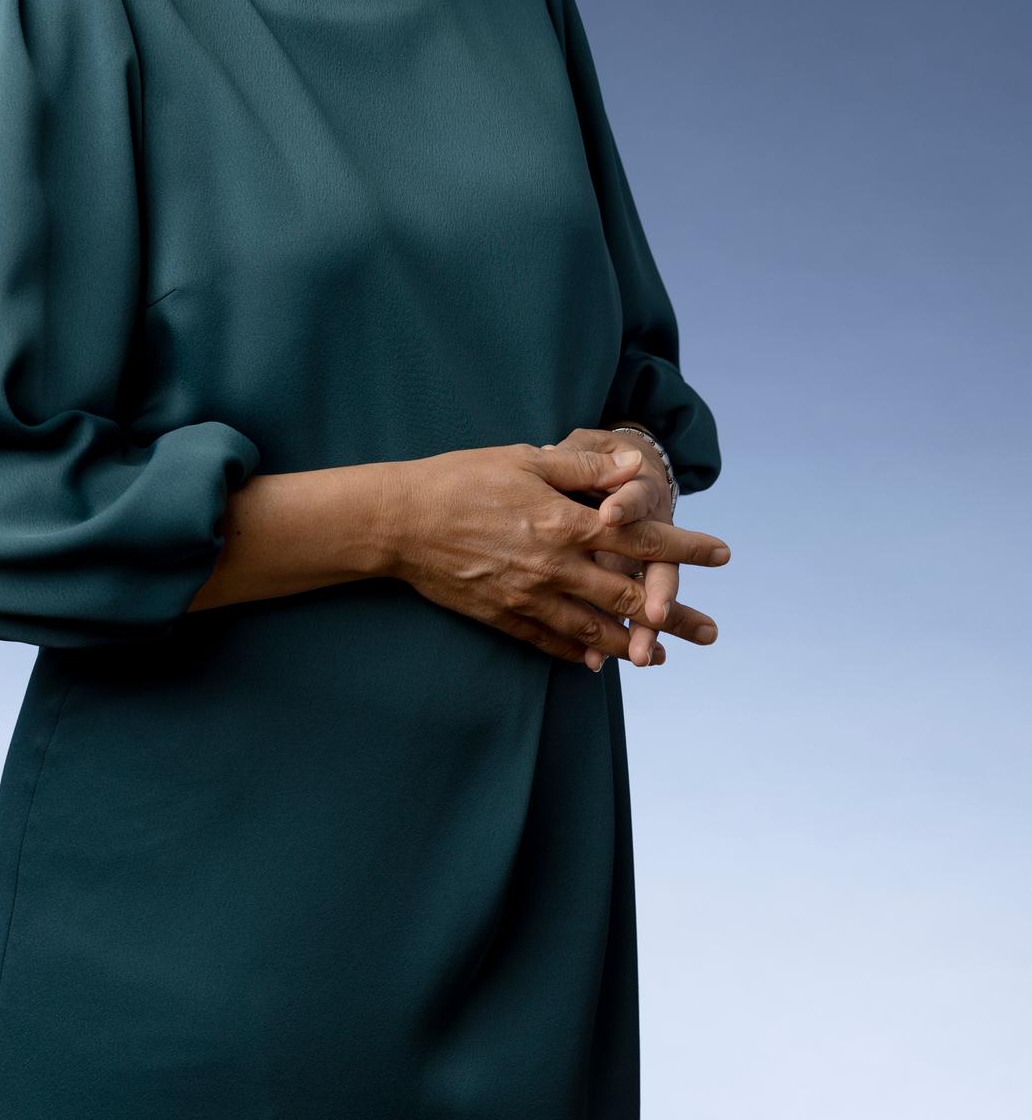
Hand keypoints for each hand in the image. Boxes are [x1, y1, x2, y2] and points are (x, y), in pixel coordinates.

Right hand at [388, 441, 729, 668]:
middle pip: (629, 596)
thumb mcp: (524, 458)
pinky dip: (579, 651)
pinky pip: (551, 640)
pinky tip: (598, 660)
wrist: (399, 521)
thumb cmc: (460, 478)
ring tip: (664, 657)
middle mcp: (554, 566)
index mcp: (563, 523)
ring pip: (595, 629)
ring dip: (634, 644)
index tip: (721, 555)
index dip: (684, 548)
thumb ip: (583, 467)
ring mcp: (529, 597)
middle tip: (711, 631)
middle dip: (675, 614)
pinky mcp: (503, 615)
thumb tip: (633, 467)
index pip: (639, 540)